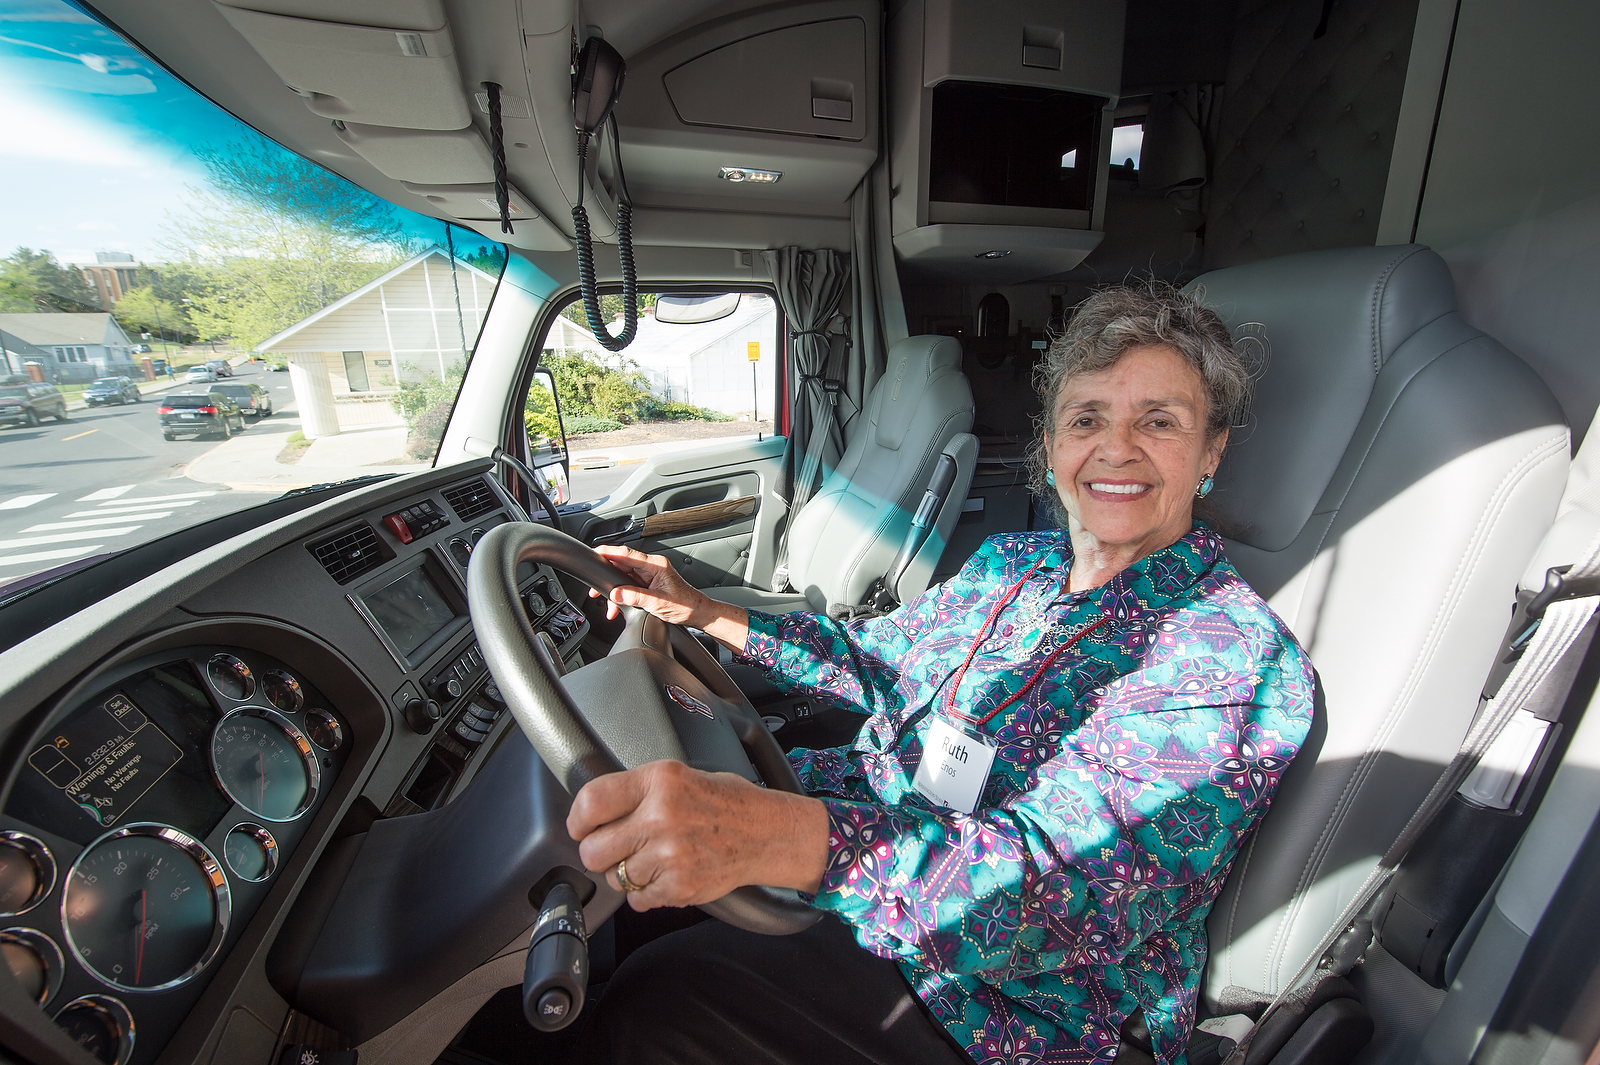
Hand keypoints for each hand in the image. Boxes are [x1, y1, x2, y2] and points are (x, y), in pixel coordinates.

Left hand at [566, 760, 827, 910]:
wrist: (767, 833)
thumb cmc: (726, 802)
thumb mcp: (680, 775)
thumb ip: (637, 790)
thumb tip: (592, 810)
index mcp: (660, 781)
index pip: (591, 802)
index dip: (578, 819)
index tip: (581, 826)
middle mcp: (662, 816)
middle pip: (592, 850)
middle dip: (599, 852)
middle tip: (617, 846)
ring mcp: (670, 855)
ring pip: (615, 878)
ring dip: (628, 873)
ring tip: (654, 857)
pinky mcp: (680, 886)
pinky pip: (637, 900)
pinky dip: (648, 892)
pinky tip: (667, 873)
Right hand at [591, 544, 707, 624]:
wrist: (698, 613)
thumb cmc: (686, 606)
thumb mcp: (658, 603)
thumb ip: (635, 597)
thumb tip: (616, 594)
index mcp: (656, 565)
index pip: (627, 554)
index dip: (609, 552)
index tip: (595, 552)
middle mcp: (652, 567)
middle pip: (622, 565)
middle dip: (607, 577)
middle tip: (594, 589)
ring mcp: (650, 575)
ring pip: (624, 577)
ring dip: (615, 591)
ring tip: (609, 606)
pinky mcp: (649, 584)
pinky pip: (629, 586)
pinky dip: (622, 596)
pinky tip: (619, 607)